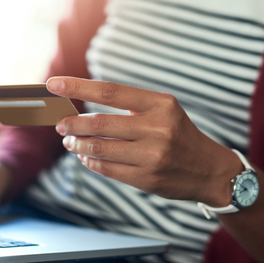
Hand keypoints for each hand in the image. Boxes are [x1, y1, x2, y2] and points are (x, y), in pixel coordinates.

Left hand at [47, 77, 242, 206]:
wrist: (210, 170)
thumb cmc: (178, 134)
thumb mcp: (163, 110)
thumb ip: (128, 106)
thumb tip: (82, 107)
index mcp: (160, 104)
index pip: (109, 91)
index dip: (77, 87)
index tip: (53, 85)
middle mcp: (157, 128)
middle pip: (99, 123)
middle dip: (72, 124)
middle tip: (60, 125)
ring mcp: (152, 155)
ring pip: (99, 149)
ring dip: (78, 145)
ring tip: (70, 142)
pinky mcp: (146, 178)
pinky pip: (106, 169)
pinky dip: (90, 162)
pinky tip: (85, 158)